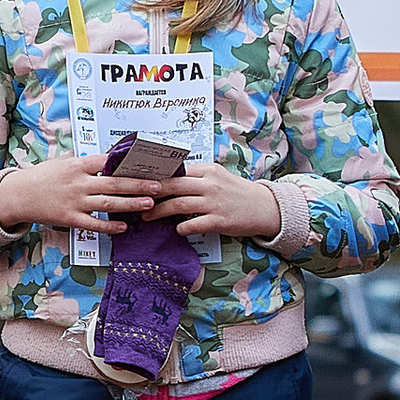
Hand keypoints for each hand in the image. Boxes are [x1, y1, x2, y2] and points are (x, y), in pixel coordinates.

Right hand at [0, 154, 164, 238]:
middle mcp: (78, 183)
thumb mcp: (61, 162)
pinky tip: (123, 227)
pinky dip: (109, 226)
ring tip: (149, 204)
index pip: (107, 161)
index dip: (128, 163)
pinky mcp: (69, 218)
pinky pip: (93, 224)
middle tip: (158, 186)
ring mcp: (74, 201)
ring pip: (108, 203)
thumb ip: (83, 162)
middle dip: (138, 185)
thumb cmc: (41, 177)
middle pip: (114, 183)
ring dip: (130, 204)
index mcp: (77, 165)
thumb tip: (108, 159)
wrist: (17, 195)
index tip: (146, 164)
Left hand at [143, 165, 285, 244]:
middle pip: (172, 185)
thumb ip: (196, 177)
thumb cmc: (238, 193)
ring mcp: (214, 202)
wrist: (266, 208)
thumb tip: (167, 179)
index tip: (137, 181)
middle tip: (134, 199)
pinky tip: (177, 230)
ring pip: (178, 204)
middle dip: (150, 193)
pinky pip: (192, 224)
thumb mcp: (218, 178)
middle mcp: (210, 184)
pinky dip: (181, 228)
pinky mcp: (220, 220)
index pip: (176, 170)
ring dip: (158, 211)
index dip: (154, 175)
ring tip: (146, 216)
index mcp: (208, 170)